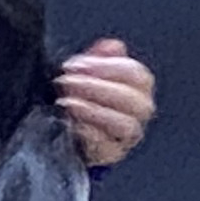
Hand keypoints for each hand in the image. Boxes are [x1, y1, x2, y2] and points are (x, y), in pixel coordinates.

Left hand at [55, 39, 155, 167]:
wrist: (62, 128)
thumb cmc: (78, 95)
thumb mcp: (85, 72)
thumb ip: (98, 57)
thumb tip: (112, 46)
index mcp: (137, 87)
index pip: (136, 74)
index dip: (107, 66)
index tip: (77, 64)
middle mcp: (137, 113)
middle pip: (134, 100)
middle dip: (97, 88)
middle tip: (67, 81)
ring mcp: (126, 137)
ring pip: (126, 125)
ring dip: (94, 111)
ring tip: (66, 103)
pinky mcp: (110, 155)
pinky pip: (107, 147)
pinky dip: (89, 134)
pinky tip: (71, 124)